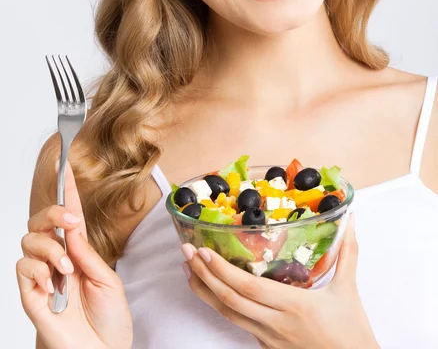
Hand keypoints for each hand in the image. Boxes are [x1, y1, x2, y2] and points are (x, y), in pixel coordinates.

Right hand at [16, 159, 132, 348]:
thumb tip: (70, 225)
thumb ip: (85, 252)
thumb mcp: (107, 279)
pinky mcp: (31, 296)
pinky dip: (37, 269)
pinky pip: (23, 268)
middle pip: (40, 222)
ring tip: (66, 268)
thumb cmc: (110, 321)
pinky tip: (52, 283)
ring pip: (29, 241)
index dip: (65, 190)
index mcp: (78, 252)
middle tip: (71, 222)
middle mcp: (58, 260)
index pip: (68, 216)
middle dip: (54, 213)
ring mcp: (43, 277)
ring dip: (49, 248)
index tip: (64, 164)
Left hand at [181, 213, 379, 348]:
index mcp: (294, 306)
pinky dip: (220, 306)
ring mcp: (268, 339)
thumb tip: (350, 220)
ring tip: (189, 270)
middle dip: (203, 275)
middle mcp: (275, 324)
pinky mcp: (266, 348)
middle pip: (229, 301)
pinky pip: (238, 324)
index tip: (203, 251)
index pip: (248, 288)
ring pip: (228, 315)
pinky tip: (212, 291)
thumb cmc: (352, 332)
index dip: (222, 271)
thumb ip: (347, 252)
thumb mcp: (348, 290)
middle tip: (186, 252)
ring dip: (204, 292)